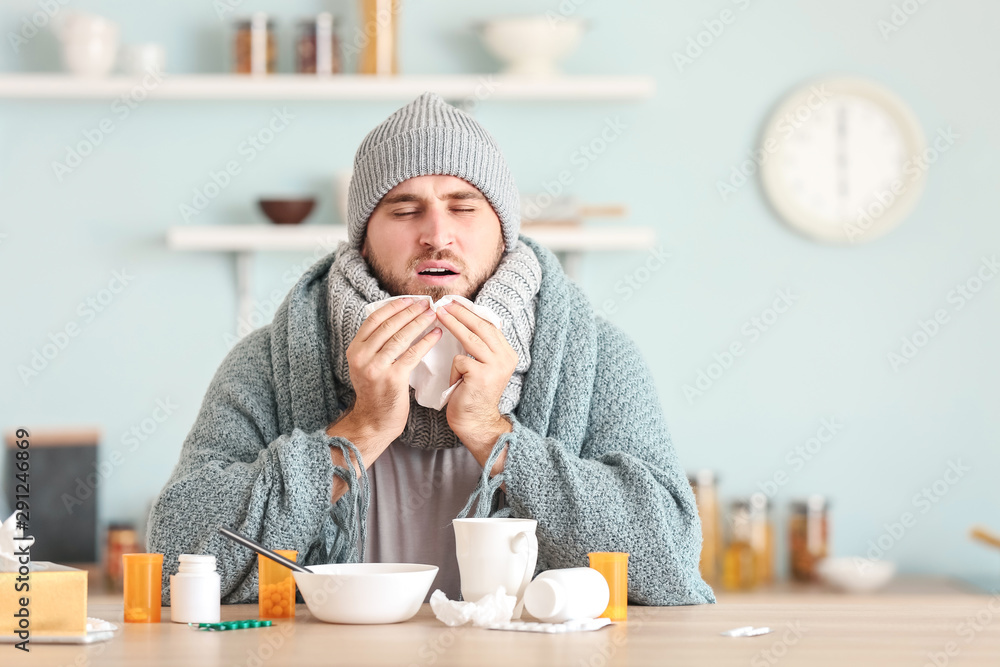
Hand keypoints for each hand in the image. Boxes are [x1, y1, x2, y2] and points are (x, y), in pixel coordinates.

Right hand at [326, 298, 440, 496]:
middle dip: (410, 311)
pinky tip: (437, 334)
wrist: (374, 421)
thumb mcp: (366, 364)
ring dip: (419, 322)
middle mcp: (361, 356)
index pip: (374, 319)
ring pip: (401, 337)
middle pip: (389, 325)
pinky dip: (426, 341)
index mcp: (354, 349)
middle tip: (427, 303)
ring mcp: (376, 367)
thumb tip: (397, 317)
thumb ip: (375, 344)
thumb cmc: (376, 391)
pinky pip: (413, 354)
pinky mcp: (393, 378)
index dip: (394, 306)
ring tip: (434, 314)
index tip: (410, 299)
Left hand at [436, 302, 514, 474]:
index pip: (488, 325)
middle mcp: (506, 357)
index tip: (453, 303)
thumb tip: (461, 319)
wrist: (476, 424)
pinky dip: (453, 370)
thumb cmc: (472, 395)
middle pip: (481, 326)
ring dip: (452, 324)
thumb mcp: (481, 367)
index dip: (470, 312)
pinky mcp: (482, 375)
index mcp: (507, 353)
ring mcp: (496, 366)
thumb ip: (478, 347)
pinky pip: (460, 361)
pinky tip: (456, 383)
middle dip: (460, 312)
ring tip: (437, 314)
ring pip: (470, 338)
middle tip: (443, 303)